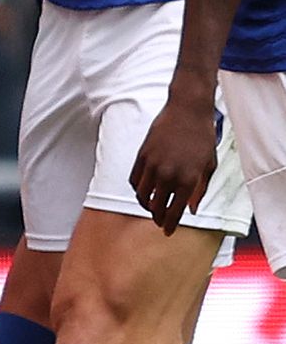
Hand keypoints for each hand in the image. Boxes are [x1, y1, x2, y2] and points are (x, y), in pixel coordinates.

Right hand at [132, 86, 222, 234]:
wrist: (187, 111)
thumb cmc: (202, 138)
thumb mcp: (209, 166)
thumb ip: (200, 189)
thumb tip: (190, 209)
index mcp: (188, 179)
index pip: (175, 210)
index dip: (171, 224)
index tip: (168, 232)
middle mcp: (168, 174)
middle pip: (157, 206)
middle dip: (158, 217)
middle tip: (160, 222)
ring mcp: (152, 165)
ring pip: (141, 194)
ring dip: (146, 204)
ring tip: (151, 207)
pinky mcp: (142, 155)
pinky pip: (134, 179)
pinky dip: (137, 188)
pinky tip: (143, 191)